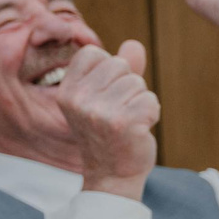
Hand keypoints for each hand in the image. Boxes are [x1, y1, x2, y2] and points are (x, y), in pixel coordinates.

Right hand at [57, 41, 158, 194]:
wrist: (112, 174)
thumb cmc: (108, 133)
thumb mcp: (104, 97)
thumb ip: (120, 69)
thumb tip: (134, 44)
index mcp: (67, 92)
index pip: (93, 53)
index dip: (108, 69)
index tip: (105, 93)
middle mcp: (79, 100)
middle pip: (119, 65)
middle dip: (127, 84)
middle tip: (118, 111)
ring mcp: (99, 113)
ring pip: (137, 83)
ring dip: (140, 101)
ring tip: (128, 121)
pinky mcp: (124, 124)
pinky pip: (151, 100)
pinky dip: (151, 114)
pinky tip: (138, 130)